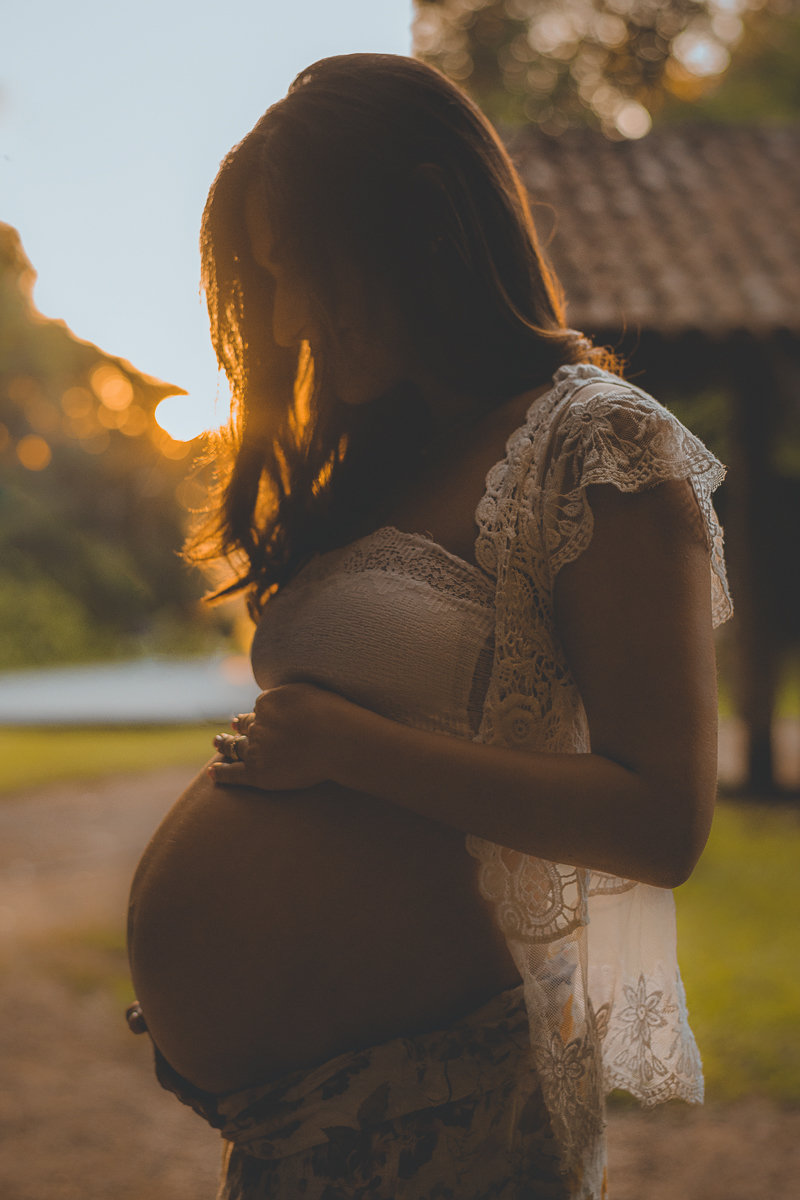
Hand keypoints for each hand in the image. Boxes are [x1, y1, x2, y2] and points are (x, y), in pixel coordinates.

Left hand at [208, 682, 351, 790]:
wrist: (339, 741)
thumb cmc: (332, 713)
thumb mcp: (307, 689)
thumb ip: (286, 693)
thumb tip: (274, 696)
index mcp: (267, 702)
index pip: (259, 709)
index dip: (260, 714)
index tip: (256, 717)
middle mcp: (257, 724)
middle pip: (245, 727)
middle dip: (238, 728)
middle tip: (228, 730)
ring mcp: (256, 749)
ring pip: (234, 747)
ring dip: (224, 745)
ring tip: (217, 744)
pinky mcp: (258, 773)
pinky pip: (233, 773)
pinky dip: (221, 773)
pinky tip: (213, 773)